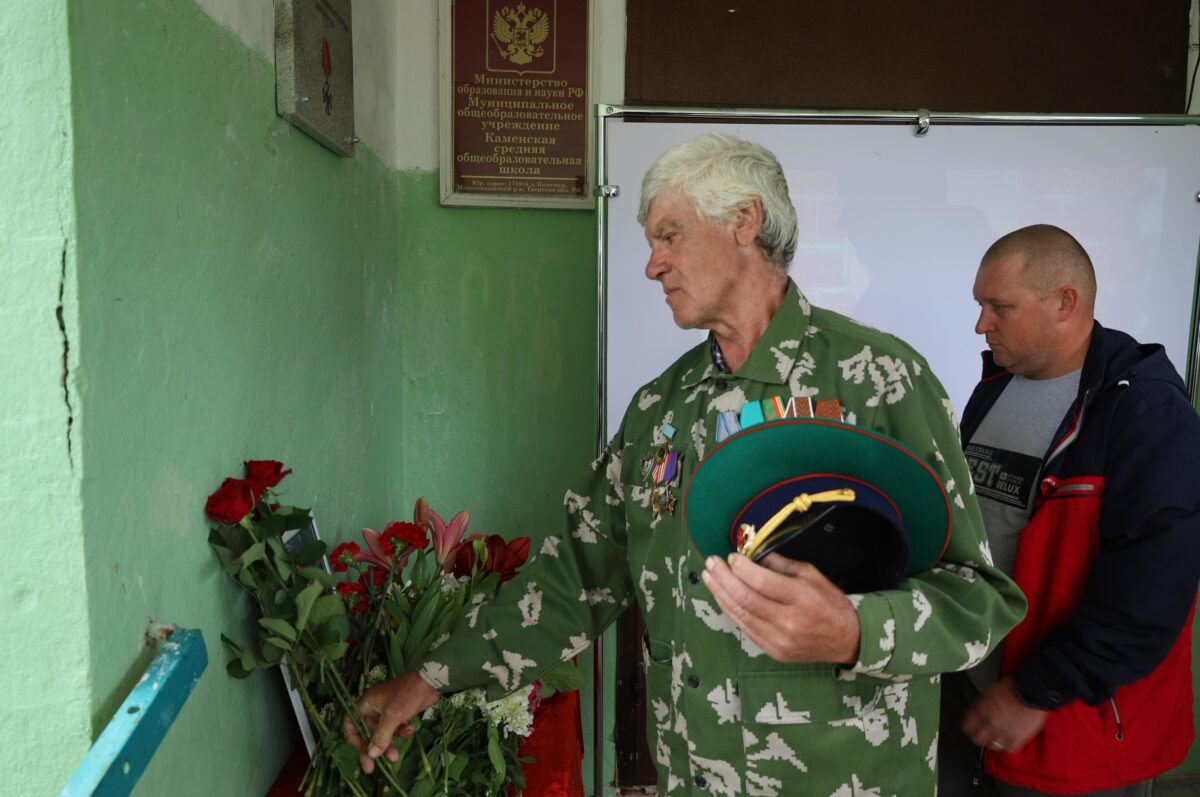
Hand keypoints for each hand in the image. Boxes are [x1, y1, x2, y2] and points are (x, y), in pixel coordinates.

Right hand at [342, 671, 441, 773]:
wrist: (430, 681)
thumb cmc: (407, 695)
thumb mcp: (392, 716)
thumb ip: (381, 736)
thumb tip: (371, 755)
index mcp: (366, 704)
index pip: (351, 725)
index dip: (353, 741)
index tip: (361, 754)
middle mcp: (373, 708)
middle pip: (367, 733)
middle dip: (372, 749)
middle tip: (372, 768)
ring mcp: (386, 711)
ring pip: (382, 734)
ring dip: (388, 745)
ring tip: (395, 758)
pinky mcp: (399, 713)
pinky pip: (394, 729)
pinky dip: (400, 733)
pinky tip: (410, 731)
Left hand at [701, 553, 860, 664]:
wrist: (847, 640)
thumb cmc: (829, 603)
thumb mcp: (811, 575)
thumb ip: (781, 565)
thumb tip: (753, 555)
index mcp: (802, 598)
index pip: (761, 581)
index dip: (741, 568)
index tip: (731, 556)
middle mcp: (789, 621)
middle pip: (746, 598)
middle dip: (723, 578)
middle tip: (711, 563)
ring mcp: (780, 640)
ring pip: (741, 614)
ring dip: (720, 594)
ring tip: (708, 578)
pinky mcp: (774, 652)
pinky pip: (745, 629)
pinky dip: (731, 611)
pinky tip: (722, 597)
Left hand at [961, 676, 1046, 752]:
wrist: (1030, 691)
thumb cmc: (1013, 686)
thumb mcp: (991, 690)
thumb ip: (983, 702)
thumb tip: (978, 707)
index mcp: (983, 710)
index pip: (968, 725)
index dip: (967, 727)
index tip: (968, 728)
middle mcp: (991, 722)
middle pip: (978, 738)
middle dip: (977, 738)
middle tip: (979, 737)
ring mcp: (1005, 731)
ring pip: (993, 745)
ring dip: (992, 743)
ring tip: (993, 742)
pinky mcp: (1019, 737)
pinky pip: (1010, 748)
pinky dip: (1008, 747)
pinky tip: (1007, 744)